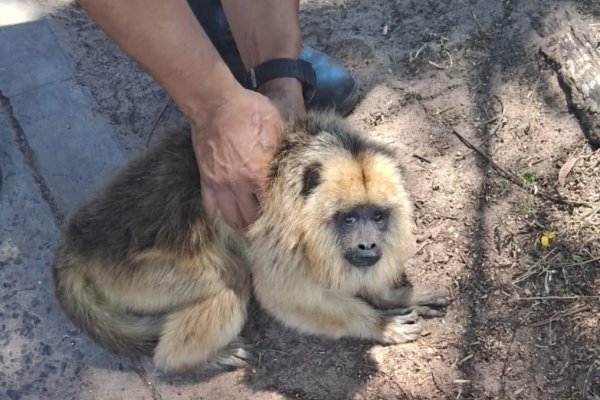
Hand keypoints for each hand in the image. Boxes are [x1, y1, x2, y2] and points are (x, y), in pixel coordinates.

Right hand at [191, 88, 282, 234]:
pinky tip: (221, 224)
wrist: (215, 103)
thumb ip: (288, 148)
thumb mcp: (278, 127)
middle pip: (251, 218)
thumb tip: (304, 157)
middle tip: (269, 235)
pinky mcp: (206, 179)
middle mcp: (240, 185)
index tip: (289, 228)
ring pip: (231, 217)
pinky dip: (216, 218)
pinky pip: (210, 206)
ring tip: (248, 234)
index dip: (282, 219)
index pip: (274, 206)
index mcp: (261, 174)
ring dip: (241, 228)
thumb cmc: (250, 111)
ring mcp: (221, 184)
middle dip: (261, 229)